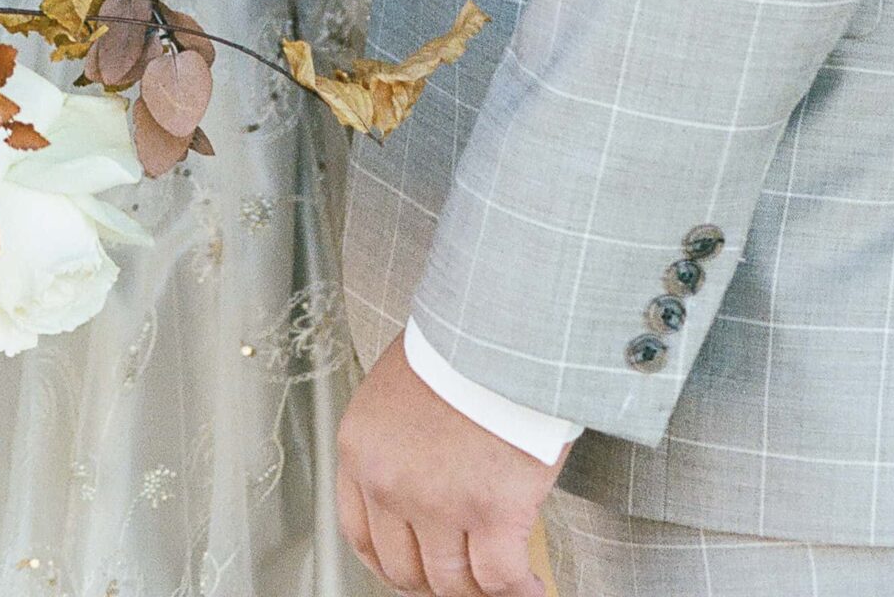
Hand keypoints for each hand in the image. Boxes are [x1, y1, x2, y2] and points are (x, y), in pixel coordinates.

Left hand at [336, 336, 564, 595]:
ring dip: (479, 589)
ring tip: (501, 584)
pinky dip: (520, 591)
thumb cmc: (459, 341)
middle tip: (462, 574)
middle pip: (407, 569)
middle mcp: (390, 483)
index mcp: (361, 449)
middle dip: (437, 579)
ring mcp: (439, 502)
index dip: (392, 562)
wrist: (499, 323)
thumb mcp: (400, 387)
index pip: (361, 535)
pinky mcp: (492, 511)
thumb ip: (398, 440)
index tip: (413, 569)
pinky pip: (501, 580)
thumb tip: (422, 478)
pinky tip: (532, 586)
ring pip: (453, 582)